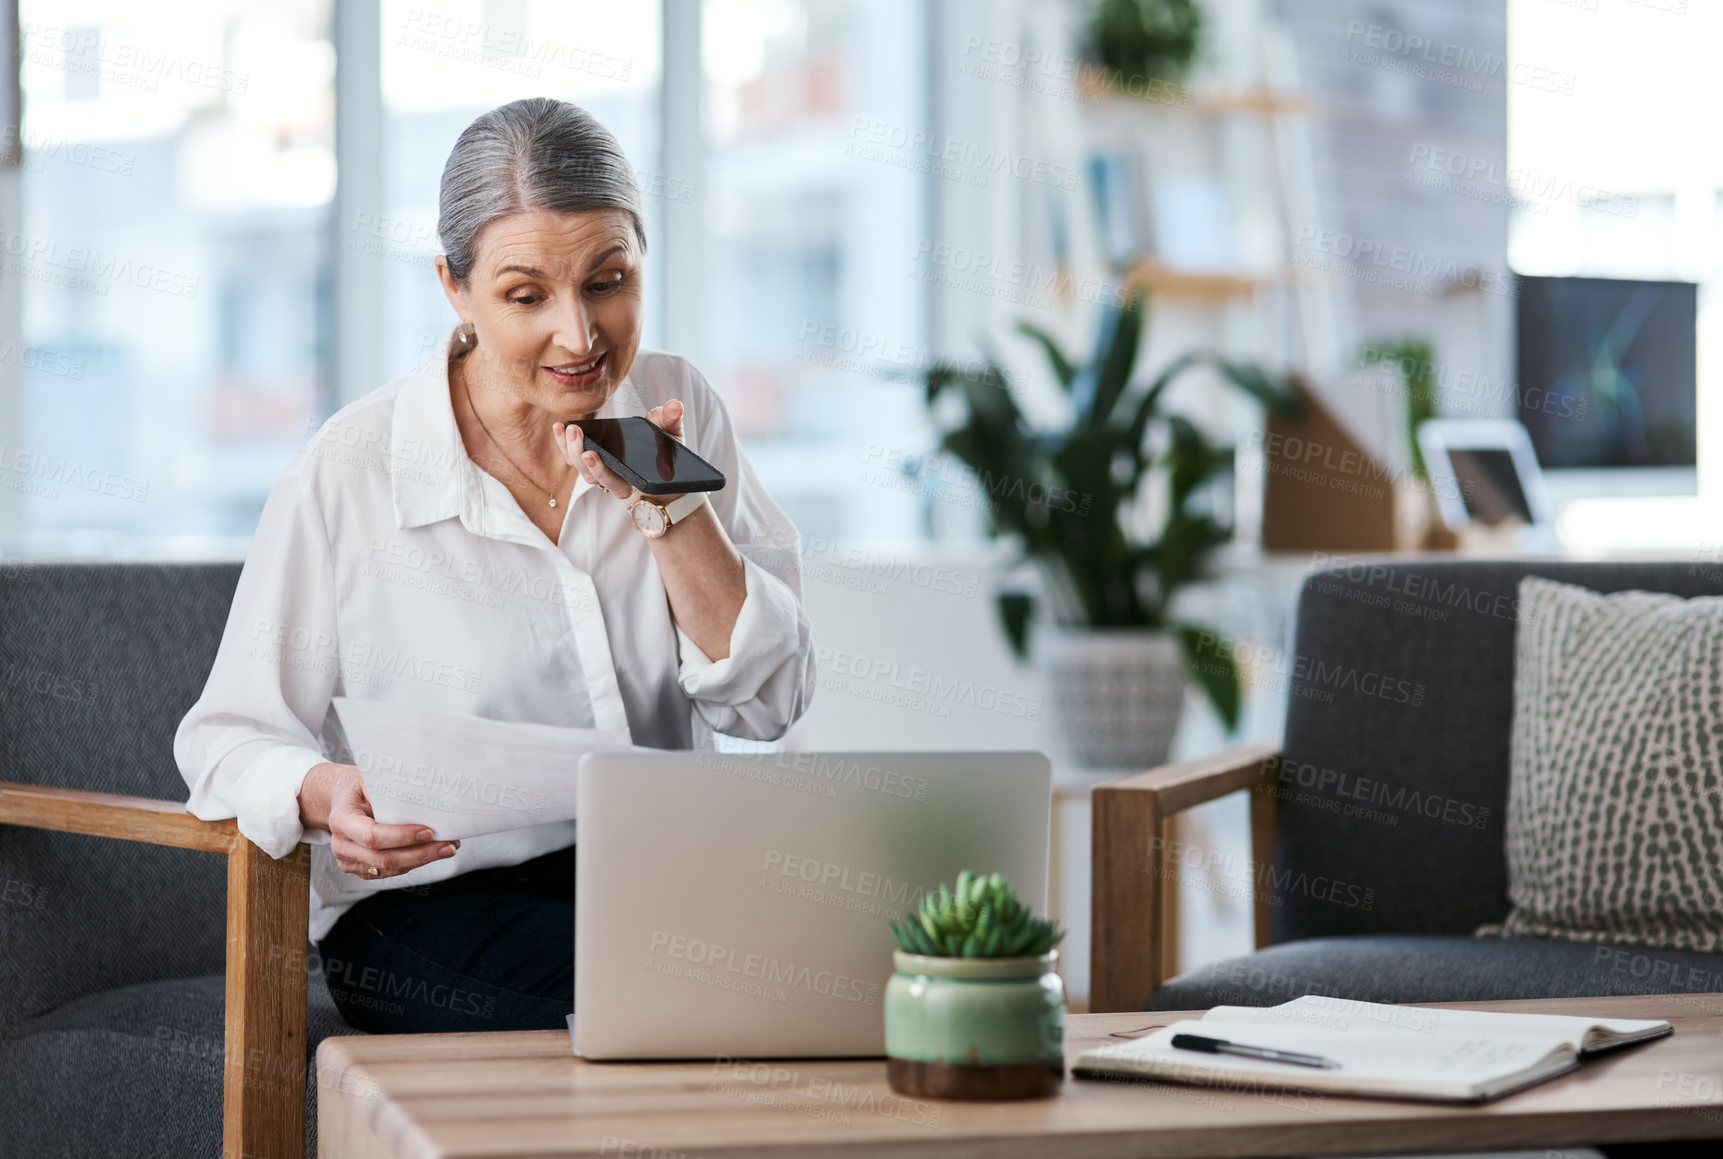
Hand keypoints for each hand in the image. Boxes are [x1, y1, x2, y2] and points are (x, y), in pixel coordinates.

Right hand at [299, 762, 458, 879]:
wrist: (339, 800)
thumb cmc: (356, 788)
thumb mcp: (368, 779)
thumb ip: (388, 789)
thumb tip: (422, 795)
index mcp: (342, 821)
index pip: (373, 836)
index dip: (402, 837)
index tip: (428, 831)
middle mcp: (342, 846)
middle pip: (385, 858)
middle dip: (421, 854)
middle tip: (450, 845)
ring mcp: (350, 861)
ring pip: (391, 868)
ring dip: (422, 860)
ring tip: (448, 847)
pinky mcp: (361, 869)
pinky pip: (390, 871)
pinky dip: (413, 863)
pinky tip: (431, 852)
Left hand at [556, 399, 687, 504]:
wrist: (659, 461)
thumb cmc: (666, 449)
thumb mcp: (672, 433)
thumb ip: (671, 420)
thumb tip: (676, 406)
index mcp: (636, 479)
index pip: (617, 484)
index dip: (603, 471)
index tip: (592, 454)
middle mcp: (616, 479)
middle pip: (593, 477)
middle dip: (581, 455)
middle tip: (576, 433)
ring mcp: (602, 471)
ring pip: (581, 469)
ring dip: (571, 450)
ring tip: (569, 428)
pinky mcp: (591, 461)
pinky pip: (574, 458)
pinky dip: (564, 444)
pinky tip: (560, 427)